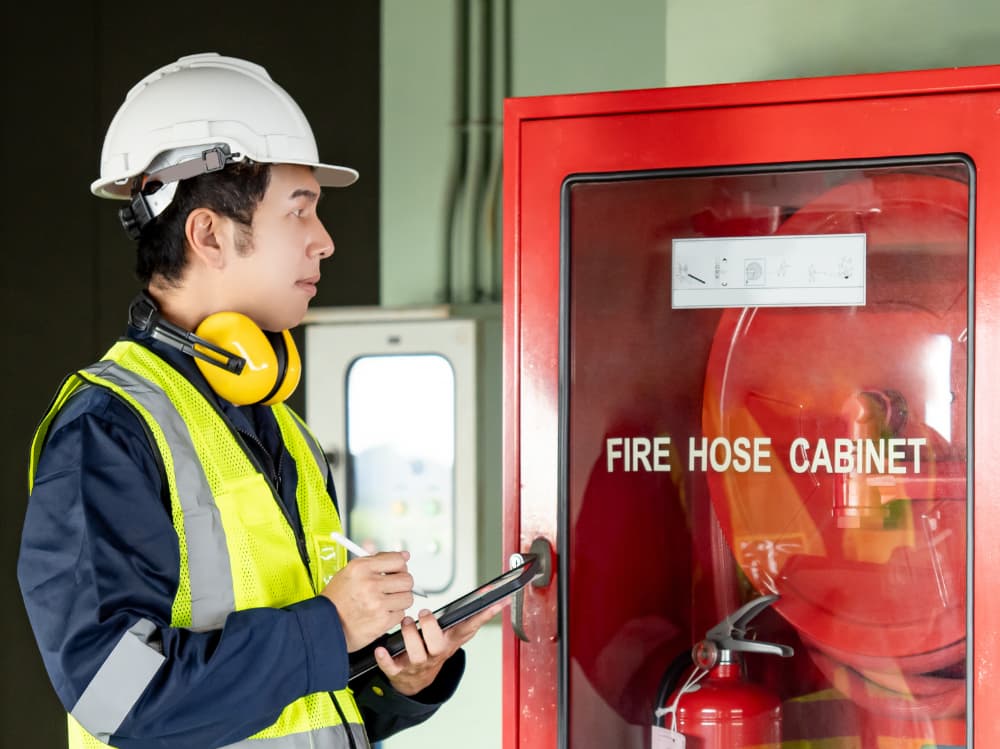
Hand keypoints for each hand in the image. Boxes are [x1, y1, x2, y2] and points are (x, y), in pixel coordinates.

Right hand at [321, 552, 414, 651]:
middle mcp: (370, 584)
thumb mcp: (350, 572)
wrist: (324, 626)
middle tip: (393, 587)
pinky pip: (401, 614)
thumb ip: (376, 561)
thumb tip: (404, 555)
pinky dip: (394, 614)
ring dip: (399, 600)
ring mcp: (377, 603)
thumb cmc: (336, 600)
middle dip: (402, 584)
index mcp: (361, 568)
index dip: (400, 566)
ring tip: (386, 601)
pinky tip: (381, 613)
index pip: (398, 560)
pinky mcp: (382, 621)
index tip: (398, 570)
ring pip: (407, 597)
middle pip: (407, 579)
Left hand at [373, 599, 508, 695]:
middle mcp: (435, 655)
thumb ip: (469, 620)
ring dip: (409, 636)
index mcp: (449, 643)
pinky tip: (381, 649)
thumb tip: (493, 600)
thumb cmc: (432, 651)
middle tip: (424, 614)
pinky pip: (391, 667)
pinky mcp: (399, 671)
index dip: (482, 617)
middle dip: (431, 628)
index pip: (470, 629)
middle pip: (437, 646)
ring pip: (416, 654)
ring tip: (406, 622)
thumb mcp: (451, 637)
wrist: (414, 682)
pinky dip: (385, 658)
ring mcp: (417, 664)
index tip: (495, 603)